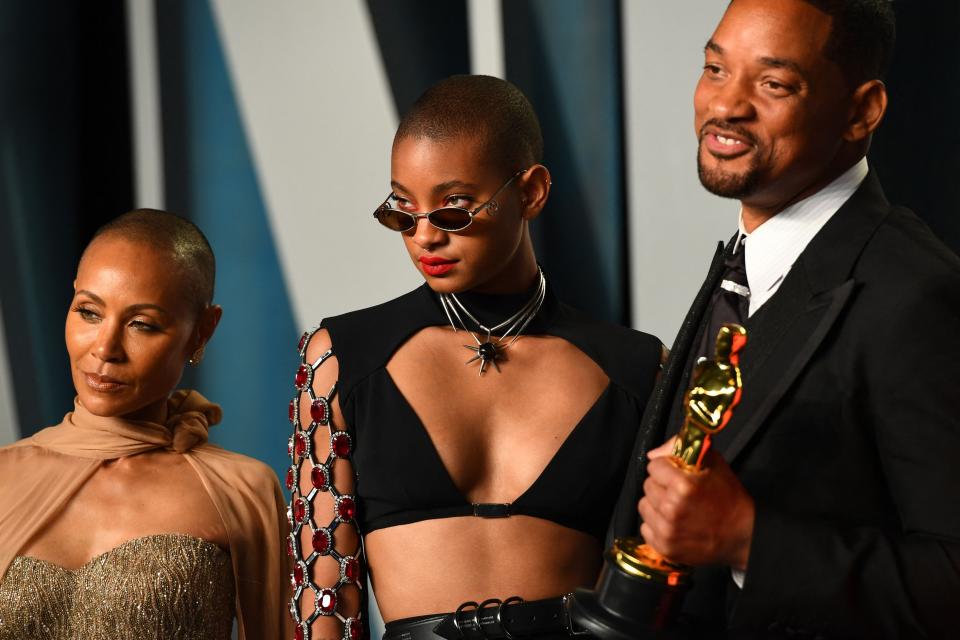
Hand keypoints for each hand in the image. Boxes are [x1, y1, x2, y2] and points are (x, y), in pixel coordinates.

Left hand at [638, 438, 754, 569]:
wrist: (744, 534)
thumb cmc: (729, 498)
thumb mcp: (713, 462)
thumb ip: (680, 448)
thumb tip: (653, 454)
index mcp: (683, 485)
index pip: (654, 466)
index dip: (667, 467)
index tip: (677, 474)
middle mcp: (671, 508)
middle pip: (648, 485)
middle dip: (662, 485)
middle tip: (680, 492)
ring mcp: (667, 530)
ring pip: (644, 506)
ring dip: (657, 505)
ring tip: (678, 508)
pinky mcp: (665, 547)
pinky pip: (645, 528)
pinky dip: (656, 525)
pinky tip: (675, 523)